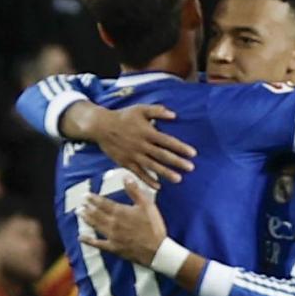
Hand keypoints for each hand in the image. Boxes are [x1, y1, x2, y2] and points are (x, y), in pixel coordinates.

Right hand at [67, 103, 194, 184]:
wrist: (101, 127)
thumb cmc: (123, 117)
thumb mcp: (140, 109)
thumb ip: (157, 111)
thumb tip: (174, 115)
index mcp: (147, 132)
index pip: (168, 141)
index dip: (181, 147)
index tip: (192, 153)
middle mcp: (142, 145)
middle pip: (162, 155)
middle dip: (177, 162)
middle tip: (190, 168)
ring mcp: (133, 155)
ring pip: (152, 166)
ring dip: (165, 173)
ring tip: (178, 179)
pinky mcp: (126, 163)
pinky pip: (139, 173)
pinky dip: (148, 180)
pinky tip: (158, 186)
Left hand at [79, 189, 166, 266]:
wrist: (156, 249)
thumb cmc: (153, 226)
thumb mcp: (147, 205)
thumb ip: (135, 191)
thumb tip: (126, 177)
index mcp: (121, 212)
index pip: (104, 203)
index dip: (94, 199)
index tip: (86, 195)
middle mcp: (113, 223)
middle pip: (97, 214)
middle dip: (88, 208)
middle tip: (80, 204)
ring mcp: (111, 236)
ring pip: (96, 226)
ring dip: (87, 219)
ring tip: (80, 214)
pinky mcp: (113, 248)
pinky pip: (98, 244)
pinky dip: (89, 241)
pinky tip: (81, 238)